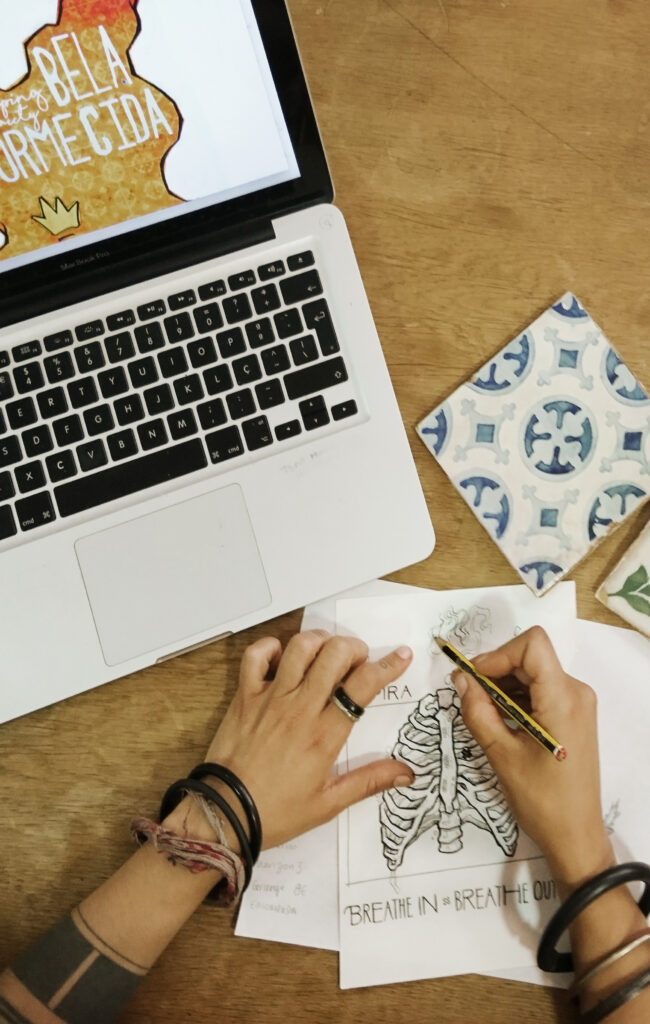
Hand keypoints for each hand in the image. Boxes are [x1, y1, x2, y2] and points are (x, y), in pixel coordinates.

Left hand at [199, 631, 414, 849]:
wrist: (224, 814)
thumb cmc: (275, 812)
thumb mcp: (329, 803)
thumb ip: (369, 781)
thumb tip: (406, 774)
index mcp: (324, 735)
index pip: (363, 685)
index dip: (387, 665)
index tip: (400, 656)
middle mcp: (300, 708)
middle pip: (334, 655)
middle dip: (354, 648)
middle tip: (359, 659)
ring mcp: (270, 698)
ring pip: (300, 647)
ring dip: (320, 641)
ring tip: (327, 652)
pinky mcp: (245, 696)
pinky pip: (256, 655)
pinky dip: (271, 646)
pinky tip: (283, 656)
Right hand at [452, 626, 612, 890]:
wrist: (576, 835)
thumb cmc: (541, 801)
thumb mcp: (501, 755)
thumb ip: (478, 711)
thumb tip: (461, 678)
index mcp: (563, 699)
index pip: (533, 645)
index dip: (499, 654)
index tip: (475, 678)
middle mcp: (576, 693)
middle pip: (531, 656)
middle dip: (496, 670)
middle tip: (470, 696)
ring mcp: (578, 703)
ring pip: (534, 672)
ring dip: (505, 685)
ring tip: (485, 714)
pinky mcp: (574, 714)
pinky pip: (542, 690)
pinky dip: (518, 697)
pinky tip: (502, 722)